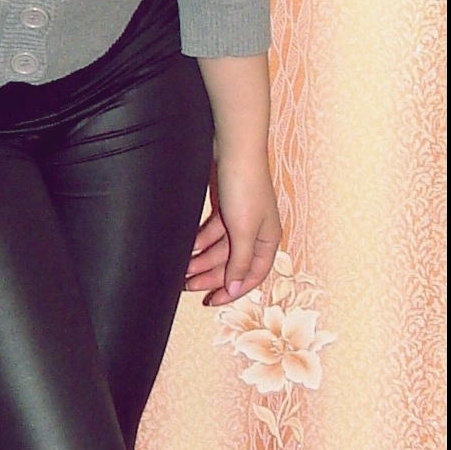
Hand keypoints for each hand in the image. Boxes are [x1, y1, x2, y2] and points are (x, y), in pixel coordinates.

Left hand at [185, 160, 281, 307]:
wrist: (234, 149)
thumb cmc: (245, 188)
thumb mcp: (244, 230)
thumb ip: (239, 261)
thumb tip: (236, 289)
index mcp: (268, 240)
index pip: (252, 274)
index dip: (233, 289)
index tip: (212, 301)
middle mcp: (257, 231)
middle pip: (233, 262)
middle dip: (211, 275)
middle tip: (187, 285)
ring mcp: (241, 218)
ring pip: (221, 247)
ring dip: (202, 259)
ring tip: (182, 269)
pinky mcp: (227, 206)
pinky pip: (213, 231)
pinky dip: (201, 240)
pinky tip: (186, 247)